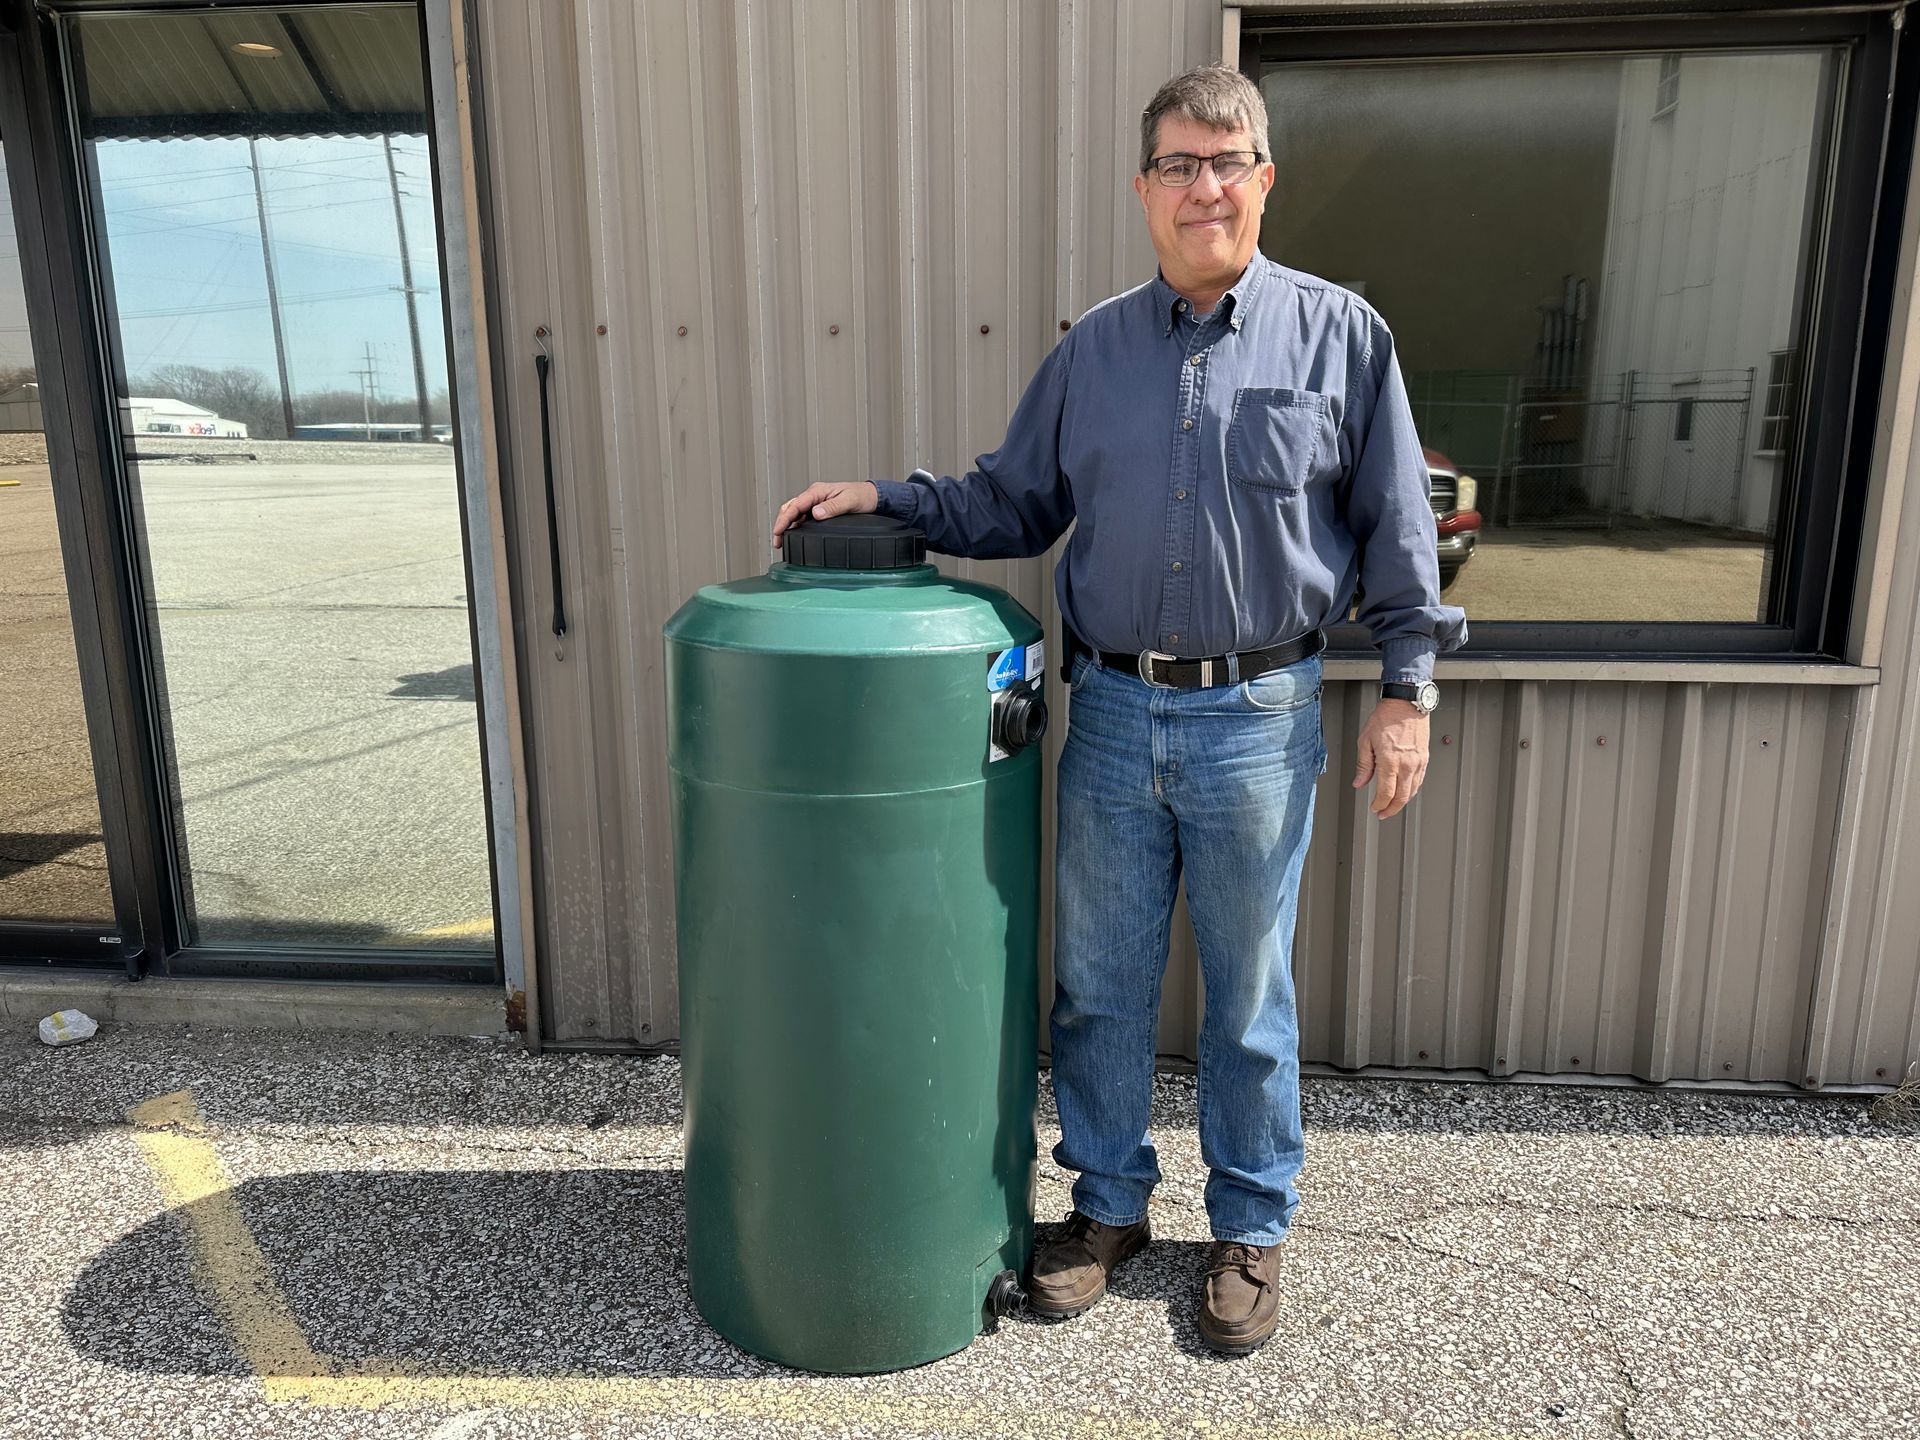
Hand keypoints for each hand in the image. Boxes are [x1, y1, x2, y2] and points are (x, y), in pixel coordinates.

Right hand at [771, 481, 879, 547]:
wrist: (872, 497)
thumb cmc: (862, 496)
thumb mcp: (849, 501)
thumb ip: (833, 507)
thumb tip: (816, 513)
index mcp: (818, 491)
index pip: (795, 505)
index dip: (785, 519)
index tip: (778, 531)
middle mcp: (814, 496)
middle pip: (790, 509)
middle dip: (781, 524)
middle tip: (777, 541)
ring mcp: (816, 503)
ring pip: (794, 513)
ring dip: (786, 526)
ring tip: (781, 541)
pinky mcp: (819, 510)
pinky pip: (802, 517)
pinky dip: (795, 526)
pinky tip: (794, 536)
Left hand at [1353, 699, 1429, 818]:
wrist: (1406, 703)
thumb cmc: (1386, 717)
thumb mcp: (1366, 740)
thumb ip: (1364, 764)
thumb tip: (1359, 782)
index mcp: (1390, 761)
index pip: (1386, 793)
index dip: (1379, 805)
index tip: (1374, 808)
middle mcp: (1407, 764)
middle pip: (1402, 797)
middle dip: (1391, 809)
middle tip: (1382, 813)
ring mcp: (1418, 762)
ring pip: (1413, 791)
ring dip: (1402, 802)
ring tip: (1392, 805)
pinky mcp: (1425, 758)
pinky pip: (1420, 780)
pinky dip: (1412, 790)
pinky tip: (1405, 791)